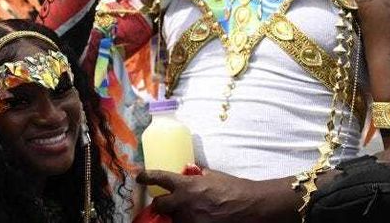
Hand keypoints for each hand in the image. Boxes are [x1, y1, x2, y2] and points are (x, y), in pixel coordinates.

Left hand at [138, 168, 291, 222]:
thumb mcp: (213, 176)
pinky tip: (197, 218)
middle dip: (160, 203)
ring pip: (173, 219)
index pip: (159, 178)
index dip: (147, 177)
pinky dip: (188, 222)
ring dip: (177, 215)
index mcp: (186, 185)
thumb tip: (191, 171)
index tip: (140, 177)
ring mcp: (189, 220)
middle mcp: (183, 203)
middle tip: (164, 202)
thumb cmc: (234, 188)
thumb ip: (198, 175)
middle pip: (159, 204)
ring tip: (189, 212)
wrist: (250, 206)